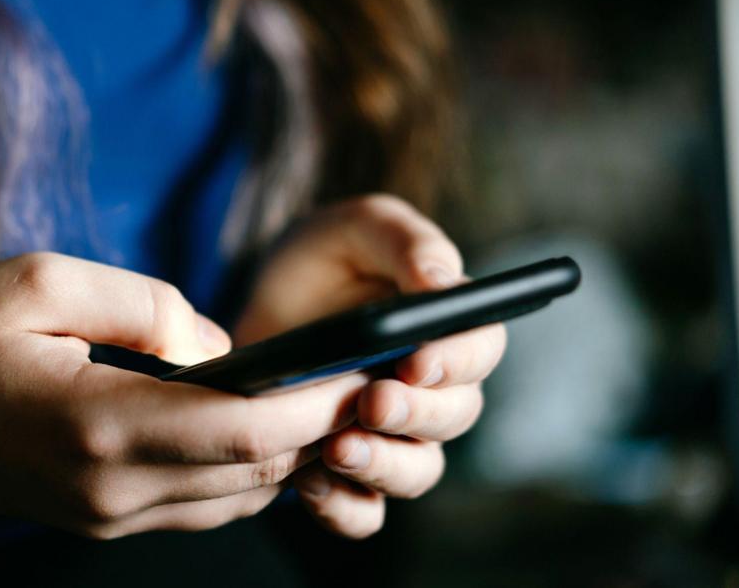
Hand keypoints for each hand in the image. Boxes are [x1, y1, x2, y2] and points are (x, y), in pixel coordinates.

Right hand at [0, 252, 367, 538]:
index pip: (243, 430)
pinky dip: (243, 469)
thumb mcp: (37, 282)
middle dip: (319, 425)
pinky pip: (199, 504)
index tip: (362, 366)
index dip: (316, 402)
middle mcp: (110, 488)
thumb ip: (144, 305)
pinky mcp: (99, 518)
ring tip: (321, 395)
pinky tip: (257, 426)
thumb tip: (220, 345)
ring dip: (286, 451)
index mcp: (96, 424)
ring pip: (235, 496)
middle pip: (253, 469)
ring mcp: (105, 515)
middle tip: (362, 372)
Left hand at [233, 194, 506, 538]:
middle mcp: (431, 389)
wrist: (257, 306)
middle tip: (372, 401)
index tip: (417, 361)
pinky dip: (344, 507)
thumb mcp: (355, 228)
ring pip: (417, 471)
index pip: (481, 348)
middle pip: (455, 416)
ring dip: (385, 467)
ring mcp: (392, 436)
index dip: (457, 361)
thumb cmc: (322, 258)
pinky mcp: (347, 471)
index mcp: (448, 326)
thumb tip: (442, 282)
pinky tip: (311, 484)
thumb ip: (403, 241)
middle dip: (415, 414)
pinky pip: (363, 512)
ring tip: (338, 449)